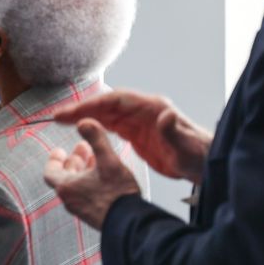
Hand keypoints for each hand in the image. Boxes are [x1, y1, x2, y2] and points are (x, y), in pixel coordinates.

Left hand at [44, 120, 142, 229]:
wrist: (130, 225)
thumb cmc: (117, 195)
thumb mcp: (109, 162)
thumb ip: (97, 140)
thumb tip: (84, 121)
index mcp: (67, 187)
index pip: (50, 172)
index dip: (54, 159)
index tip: (60, 150)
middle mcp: (70, 200)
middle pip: (65, 177)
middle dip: (74, 161)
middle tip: (84, 148)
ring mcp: (81, 209)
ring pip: (76, 186)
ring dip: (83, 171)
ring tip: (96, 159)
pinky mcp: (93, 215)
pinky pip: (85, 195)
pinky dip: (90, 182)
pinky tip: (104, 177)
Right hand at [54, 89, 210, 183]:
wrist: (205, 164)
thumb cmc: (198, 154)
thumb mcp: (186, 146)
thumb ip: (173, 131)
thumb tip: (165, 115)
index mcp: (152, 107)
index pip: (116, 100)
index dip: (93, 104)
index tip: (73, 112)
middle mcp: (143, 110)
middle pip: (106, 105)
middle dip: (82, 109)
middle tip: (57, 117)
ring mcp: (139, 120)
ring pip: (105, 114)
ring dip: (84, 116)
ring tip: (61, 122)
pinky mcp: (137, 132)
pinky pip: (110, 124)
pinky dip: (94, 125)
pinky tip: (81, 130)